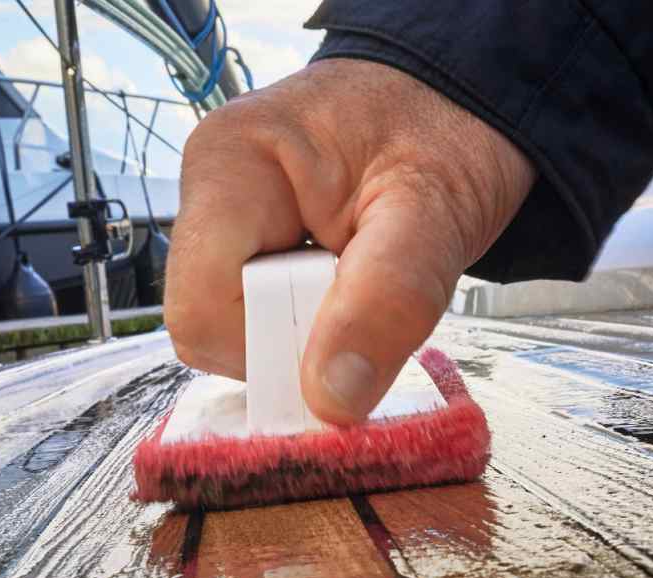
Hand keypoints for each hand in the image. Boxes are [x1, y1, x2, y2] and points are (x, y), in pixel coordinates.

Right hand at [165, 59, 534, 423]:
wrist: (451, 102)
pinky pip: (253, 320)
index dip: (272, 350)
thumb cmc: (444, 132)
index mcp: (230, 164)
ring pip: (232, 333)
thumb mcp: (437, 212)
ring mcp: (221, 222)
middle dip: (296, 339)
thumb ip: (390, 299)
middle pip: (212, 329)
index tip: (348, 340)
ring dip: (306, 335)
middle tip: (366, 299)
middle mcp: (207, 192)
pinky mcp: (242, 247)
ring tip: (360, 285)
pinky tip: (344, 289)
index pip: (201, 312)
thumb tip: (332, 399)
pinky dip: (308, 327)